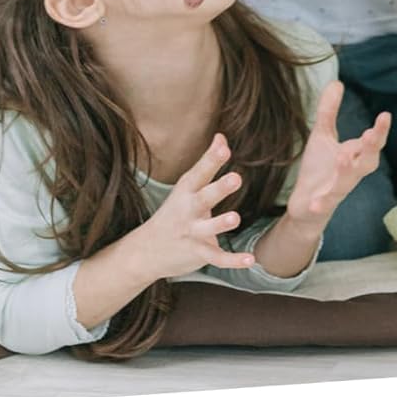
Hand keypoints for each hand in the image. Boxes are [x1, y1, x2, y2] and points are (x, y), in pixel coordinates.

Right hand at [134, 134, 256, 280]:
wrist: (146, 252)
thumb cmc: (174, 212)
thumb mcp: (187, 186)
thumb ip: (207, 164)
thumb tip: (222, 136)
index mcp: (187, 191)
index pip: (199, 172)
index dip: (211, 159)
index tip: (224, 146)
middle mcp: (188, 210)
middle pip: (204, 197)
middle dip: (219, 188)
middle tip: (236, 178)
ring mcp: (191, 233)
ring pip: (208, 229)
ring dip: (220, 224)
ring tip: (235, 218)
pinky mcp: (197, 253)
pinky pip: (216, 258)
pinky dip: (232, 260)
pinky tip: (250, 259)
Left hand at [283, 82, 391, 227]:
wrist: (306, 206)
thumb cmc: (320, 168)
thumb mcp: (323, 135)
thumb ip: (329, 110)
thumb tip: (337, 81)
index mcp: (355, 155)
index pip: (372, 142)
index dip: (380, 131)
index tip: (386, 115)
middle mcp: (351, 173)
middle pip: (367, 162)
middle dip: (370, 149)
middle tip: (371, 134)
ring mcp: (336, 190)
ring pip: (346, 182)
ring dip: (346, 170)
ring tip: (342, 156)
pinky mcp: (320, 205)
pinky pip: (323, 205)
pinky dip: (321, 204)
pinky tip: (315, 203)